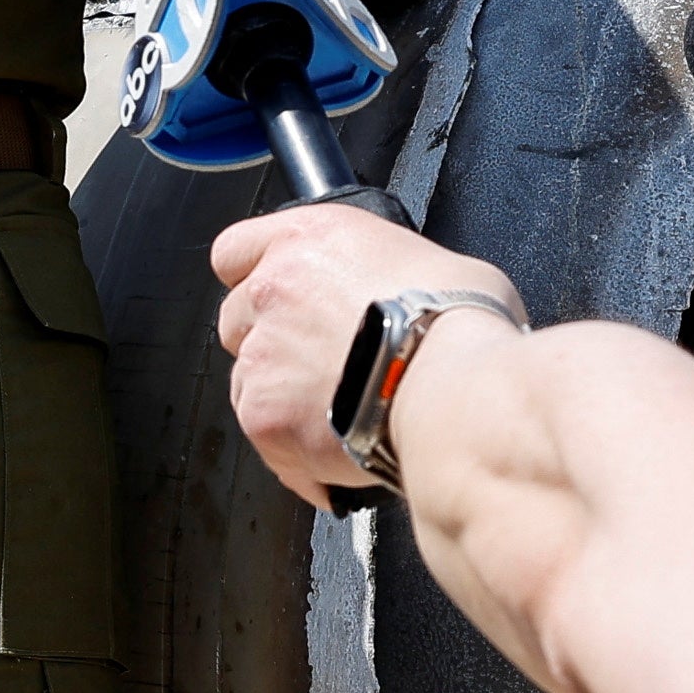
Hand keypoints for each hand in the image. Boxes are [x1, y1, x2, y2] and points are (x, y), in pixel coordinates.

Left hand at [213, 202, 516, 511]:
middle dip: (270, 341)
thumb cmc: (457, 325)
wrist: (453, 388)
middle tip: (322, 362)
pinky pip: (266, 440)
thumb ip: (393, 273)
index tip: (278, 298)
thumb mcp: (436, 263)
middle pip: (237, 319)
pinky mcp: (263, 415)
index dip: (254, 276)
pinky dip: (295, 453)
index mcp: (308, 239)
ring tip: (340, 412)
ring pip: (246, 381)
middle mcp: (272, 289)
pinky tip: (341, 451)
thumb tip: (413, 294)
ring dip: (282, 398)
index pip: (236, 250)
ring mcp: (261, 355)